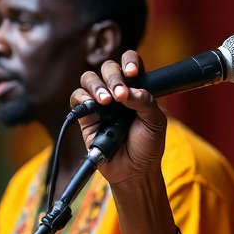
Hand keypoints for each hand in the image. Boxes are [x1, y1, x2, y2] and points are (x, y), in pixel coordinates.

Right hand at [69, 50, 167, 186]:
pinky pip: (78, 98)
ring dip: (96, 85)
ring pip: (89, 78)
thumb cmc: (147, 145)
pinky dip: (83, 98)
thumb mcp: (155, 122)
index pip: (131, 62)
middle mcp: (116, 91)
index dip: (129, 62)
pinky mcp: (86, 115)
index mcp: (136, 88)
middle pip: (108, 67)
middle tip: (119, 94)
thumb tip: (126, 90)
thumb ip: (145, 102)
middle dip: (113, 77)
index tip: (133, 74)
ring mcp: (100, 102)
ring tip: (106, 101)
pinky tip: (94, 106)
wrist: (134, 170)